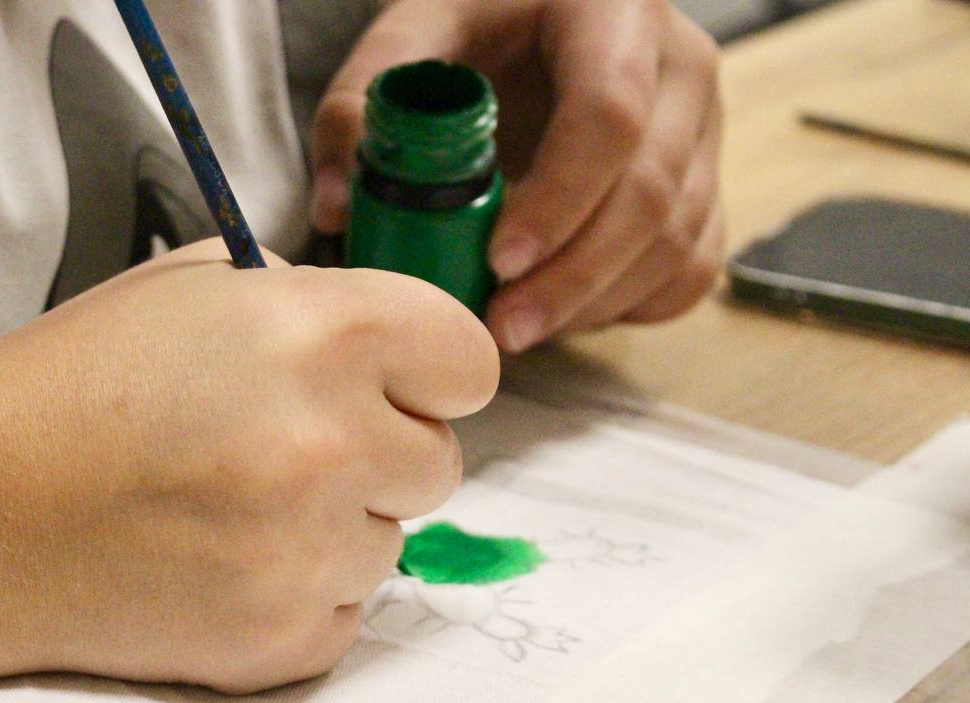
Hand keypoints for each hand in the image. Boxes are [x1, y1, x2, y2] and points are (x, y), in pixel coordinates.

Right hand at [0, 239, 498, 692]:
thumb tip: (386, 349)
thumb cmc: (80, 380)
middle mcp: (333, 444)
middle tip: (290, 446)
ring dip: (336, 525)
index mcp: (323, 334)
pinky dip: (302, 591)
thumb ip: (314, 301)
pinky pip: (347, 611)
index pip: (471, 360)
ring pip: (392, 542)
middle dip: (382, 451)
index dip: (434, 372)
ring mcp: (308, 552)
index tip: (401, 384)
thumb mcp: (200, 287)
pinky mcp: (279, 640)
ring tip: (235, 508)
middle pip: (441, 462)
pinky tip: (224, 562)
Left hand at [311, 0, 724, 351]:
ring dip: (592, 304)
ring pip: (675, 242)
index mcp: (612, 9)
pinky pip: (688, 270)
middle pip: (652, 192)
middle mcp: (681, 69)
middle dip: (572, 278)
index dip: (560, 197)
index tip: (498, 260)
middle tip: (497, 329)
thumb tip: (337, 207)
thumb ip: (358, 109)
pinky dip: (626, 308)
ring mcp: (705, 133)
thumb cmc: (474, 34)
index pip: (610, 111)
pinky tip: (561, 314)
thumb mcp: (409, 43)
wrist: (534, 30)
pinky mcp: (706, 188)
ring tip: (513, 328)